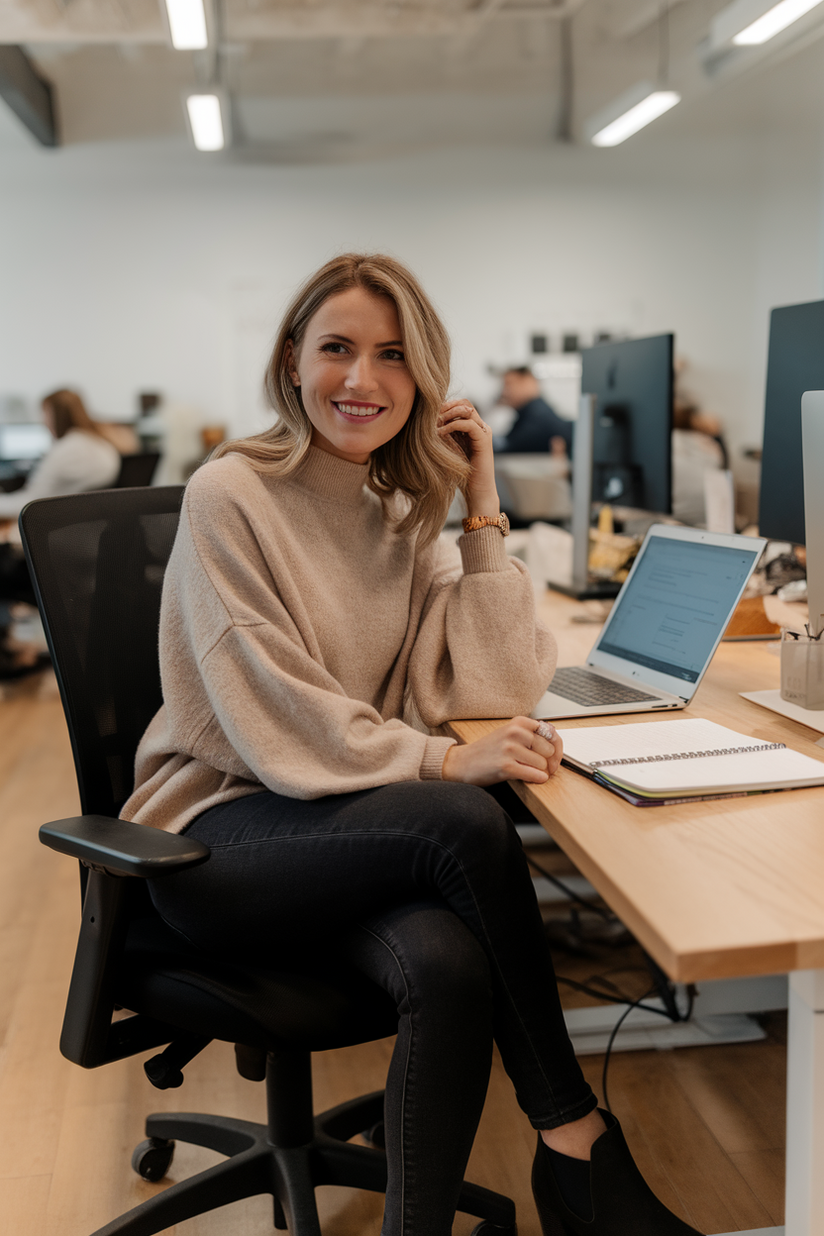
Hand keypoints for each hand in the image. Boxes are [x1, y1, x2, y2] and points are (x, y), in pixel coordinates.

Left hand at [437, 398, 498, 516]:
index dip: (444, 406)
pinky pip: (468, 424)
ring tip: (435, 425)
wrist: (477, 493)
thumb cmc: (461, 476)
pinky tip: (440, 433)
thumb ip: (442, 436)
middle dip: (446, 407)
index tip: (429, 416)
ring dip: (448, 414)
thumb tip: (426, 423)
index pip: (460, 405)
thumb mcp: (447, 450)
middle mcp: (480, 427)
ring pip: (467, 409)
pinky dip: (452, 425)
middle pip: (464, 403)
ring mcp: (483, 432)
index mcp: (472, 428)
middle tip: (431, 418)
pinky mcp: (484, 440)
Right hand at [442, 717, 562, 786]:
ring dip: (540, 772)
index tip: (554, 757)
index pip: (551, 733)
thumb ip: (532, 734)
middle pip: (549, 750)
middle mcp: (514, 732)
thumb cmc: (488, 751)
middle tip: (541, 768)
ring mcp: (509, 749)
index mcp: (518, 722)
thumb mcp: (510, 734)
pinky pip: (534, 774)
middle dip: (548, 763)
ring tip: (529, 772)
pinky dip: (537, 779)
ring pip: (543, 764)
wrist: (462, 763)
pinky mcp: (505, 766)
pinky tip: (532, 778)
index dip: (557, 748)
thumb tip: (556, 738)